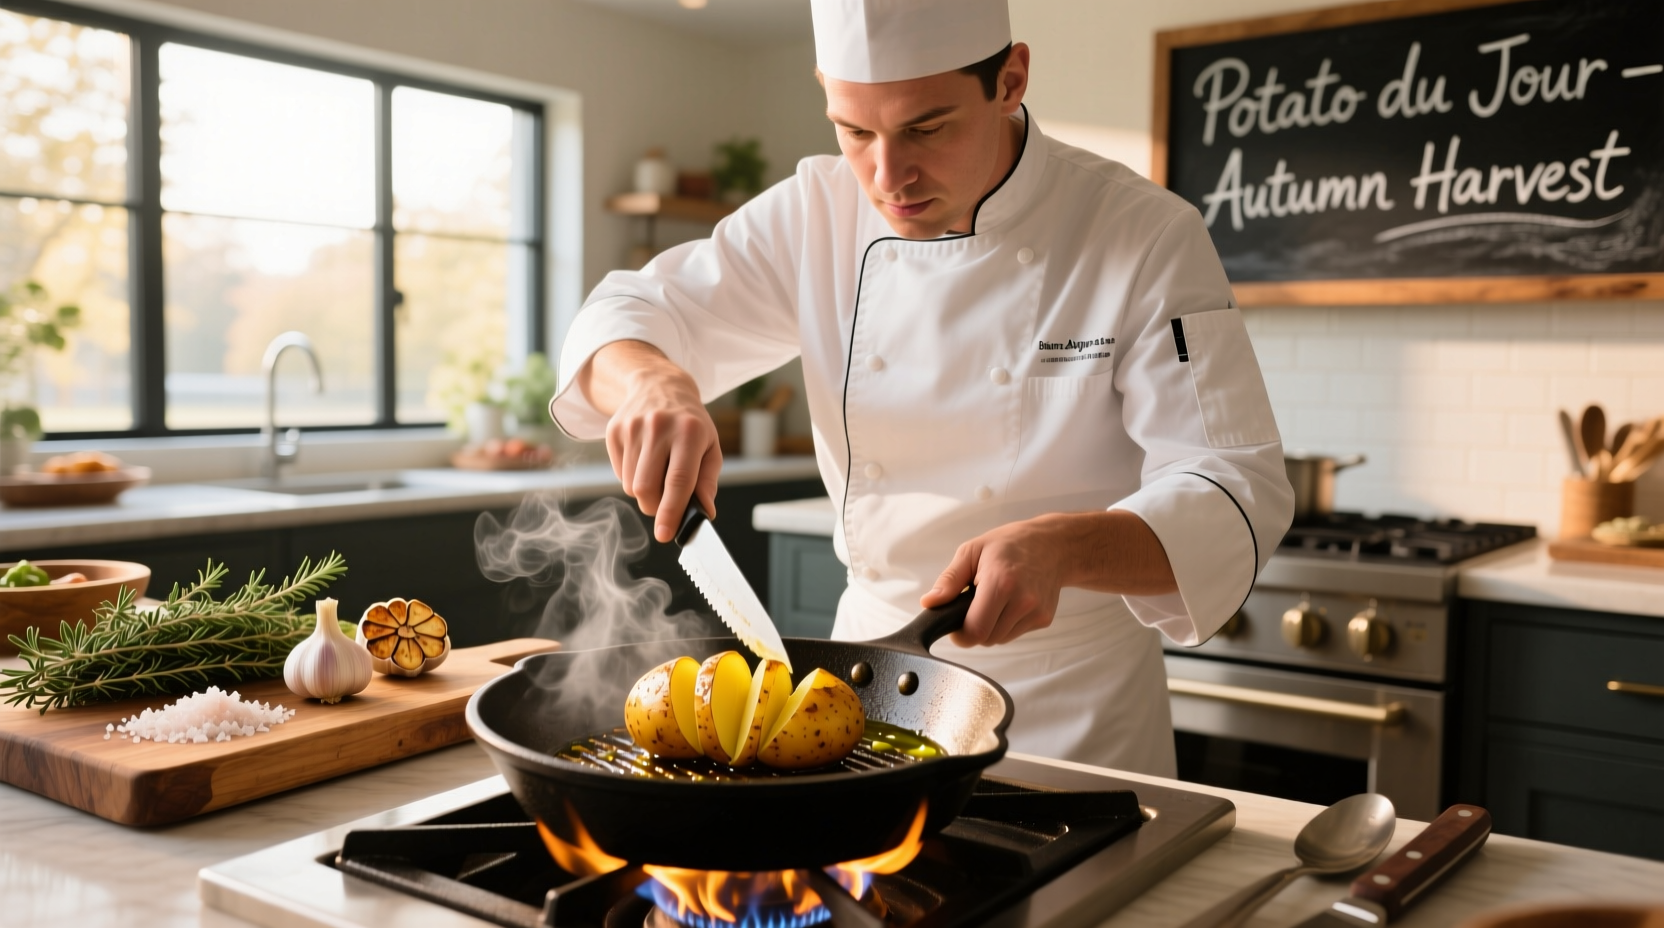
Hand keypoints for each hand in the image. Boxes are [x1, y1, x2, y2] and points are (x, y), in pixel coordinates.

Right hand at [580, 341, 721, 541]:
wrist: (658, 385)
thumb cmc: (690, 424)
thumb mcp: (710, 446)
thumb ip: (707, 481)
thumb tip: (704, 512)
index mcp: (689, 432)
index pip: (678, 480)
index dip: (671, 511)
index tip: (666, 535)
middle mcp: (659, 427)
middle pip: (647, 488)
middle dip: (656, 508)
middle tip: (666, 505)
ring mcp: (633, 428)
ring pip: (631, 485)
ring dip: (645, 494)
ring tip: (658, 475)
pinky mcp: (614, 431)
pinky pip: (620, 474)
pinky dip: (633, 479)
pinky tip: (645, 461)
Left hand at [919, 515, 1071, 646]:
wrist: (1053, 545)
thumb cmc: (1010, 544)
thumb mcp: (972, 551)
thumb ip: (949, 581)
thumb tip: (929, 603)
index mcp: (1001, 582)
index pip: (975, 630)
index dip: (960, 634)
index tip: (956, 625)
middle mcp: (1022, 600)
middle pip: (986, 638)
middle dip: (974, 628)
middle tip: (975, 604)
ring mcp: (1035, 612)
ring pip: (999, 639)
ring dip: (990, 627)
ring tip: (994, 600)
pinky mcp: (1044, 619)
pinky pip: (1014, 634)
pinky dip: (1006, 624)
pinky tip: (1010, 603)